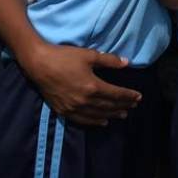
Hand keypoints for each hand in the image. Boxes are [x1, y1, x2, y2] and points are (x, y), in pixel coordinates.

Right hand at [20, 43, 140, 127]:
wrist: (38, 64)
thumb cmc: (64, 57)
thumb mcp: (89, 55)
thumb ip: (109, 60)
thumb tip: (127, 63)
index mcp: (93, 86)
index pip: (116, 94)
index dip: (128, 96)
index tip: (138, 97)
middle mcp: (85, 101)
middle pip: (108, 106)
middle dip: (122, 106)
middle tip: (133, 106)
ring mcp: (74, 108)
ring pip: (97, 115)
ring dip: (111, 115)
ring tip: (122, 115)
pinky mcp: (64, 111)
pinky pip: (83, 120)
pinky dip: (94, 122)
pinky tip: (102, 122)